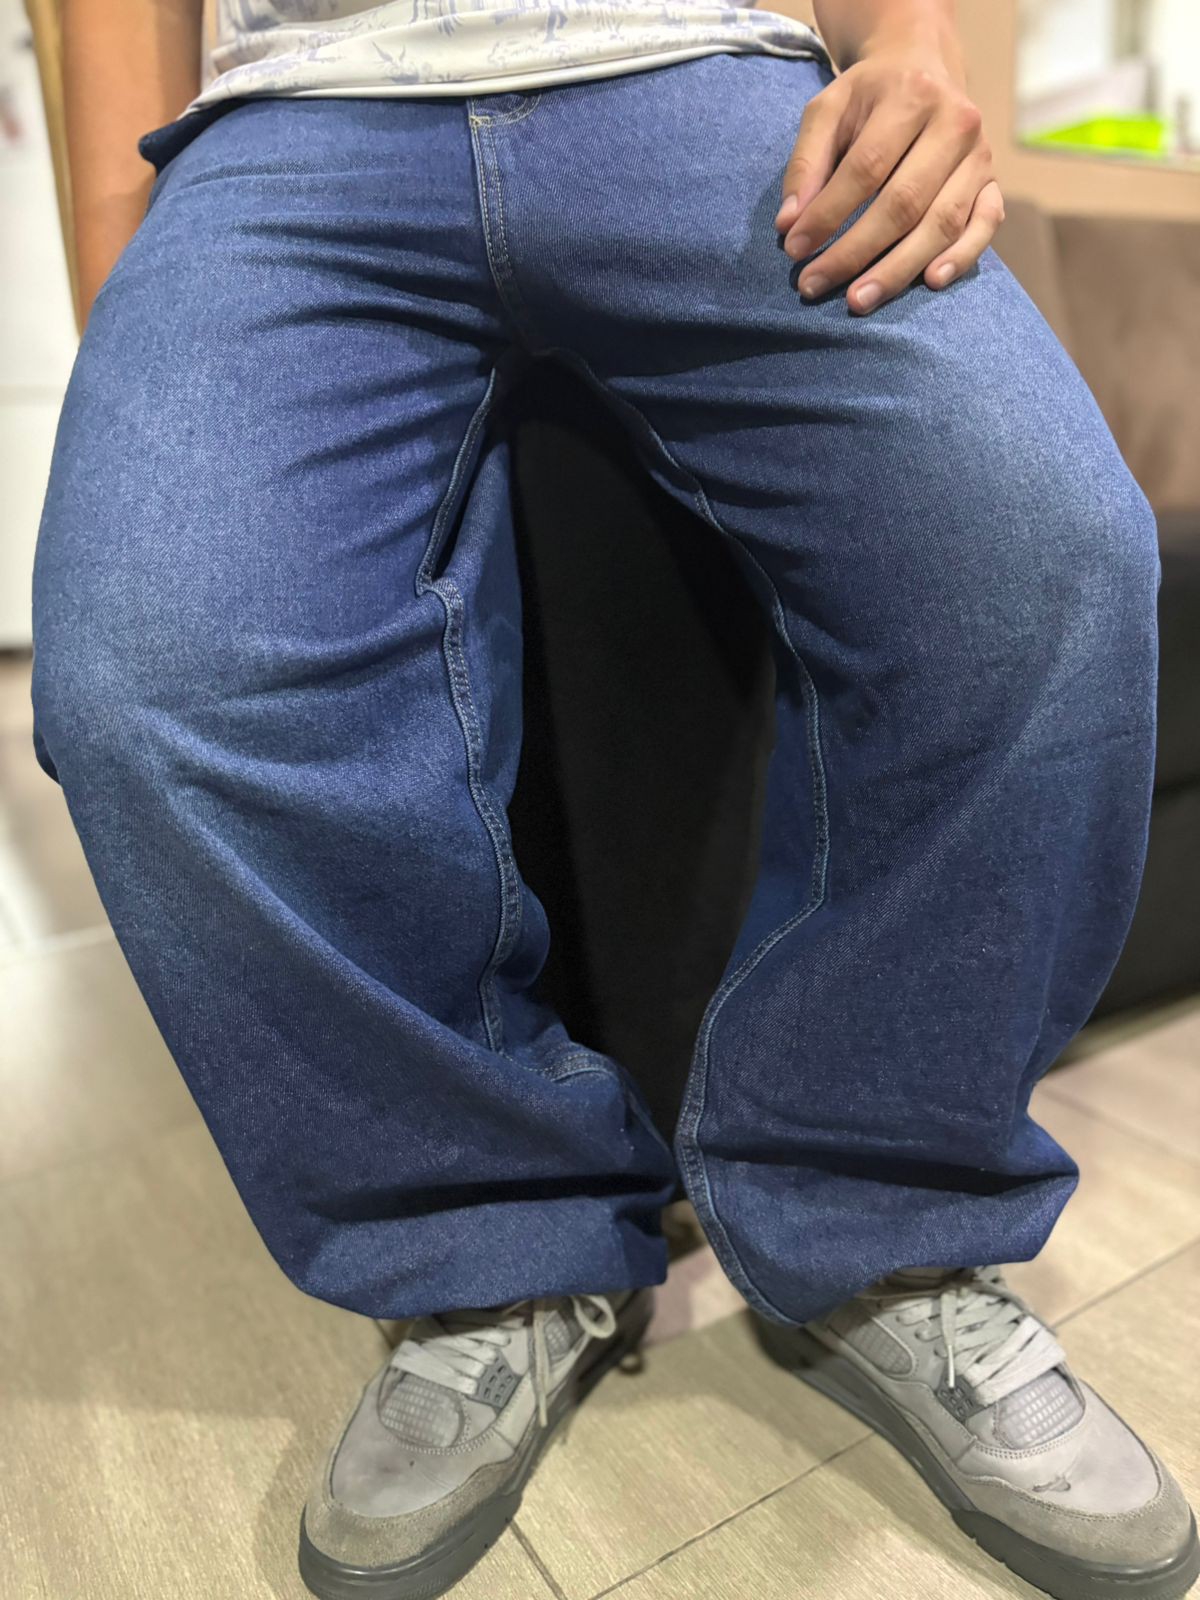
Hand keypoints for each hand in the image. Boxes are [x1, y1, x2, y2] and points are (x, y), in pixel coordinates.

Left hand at [774, 51, 1003, 312]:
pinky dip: (961, 257)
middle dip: (855, 252)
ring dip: (898, 269)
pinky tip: (930, 282)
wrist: (926, 66)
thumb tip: (788, 224)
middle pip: (904, 202)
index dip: (828, 214)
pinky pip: (985, 226)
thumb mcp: (829, 111)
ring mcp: (980, 156)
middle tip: (814, 285)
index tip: (794, 249)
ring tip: (858, 300)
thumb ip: (805, 163)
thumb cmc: (870, 97)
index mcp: (912, 95)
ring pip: (942, 222)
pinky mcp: (994, 183)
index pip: (866, 168)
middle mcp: (955, 122)